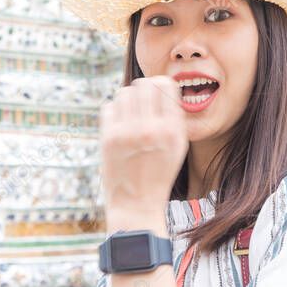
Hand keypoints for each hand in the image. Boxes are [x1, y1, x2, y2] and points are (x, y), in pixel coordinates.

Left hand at [100, 75, 188, 214]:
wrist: (136, 203)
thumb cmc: (159, 172)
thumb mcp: (178, 146)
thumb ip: (174, 117)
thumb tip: (163, 87)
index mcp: (172, 130)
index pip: (165, 85)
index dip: (160, 85)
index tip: (157, 93)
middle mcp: (151, 129)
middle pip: (144, 84)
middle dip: (143, 89)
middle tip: (142, 99)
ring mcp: (128, 133)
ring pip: (124, 92)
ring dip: (128, 98)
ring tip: (131, 111)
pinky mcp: (108, 138)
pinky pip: (109, 106)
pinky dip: (114, 111)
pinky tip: (120, 123)